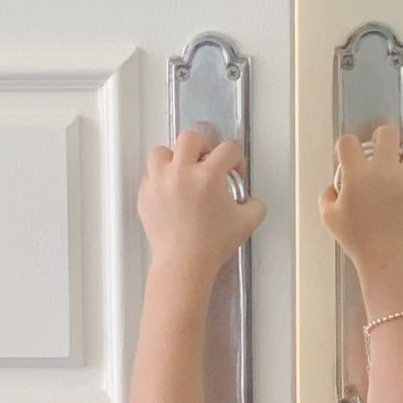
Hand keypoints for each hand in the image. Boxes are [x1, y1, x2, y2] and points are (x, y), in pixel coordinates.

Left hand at [139, 130, 265, 290]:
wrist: (184, 265)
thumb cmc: (212, 246)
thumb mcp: (247, 223)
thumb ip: (256, 204)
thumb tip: (251, 199)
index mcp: (208, 176)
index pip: (228, 148)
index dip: (236, 159)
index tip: (234, 171)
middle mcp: (182, 173)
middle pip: (191, 137)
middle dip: (203, 147)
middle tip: (206, 163)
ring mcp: (160, 182)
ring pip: (162, 151)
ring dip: (174, 158)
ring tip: (182, 172)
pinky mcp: (146, 196)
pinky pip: (150, 176)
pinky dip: (161, 180)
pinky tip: (171, 192)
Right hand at [318, 121, 402, 275]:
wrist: (386, 258)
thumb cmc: (359, 241)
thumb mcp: (330, 219)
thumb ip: (327, 197)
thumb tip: (333, 187)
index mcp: (358, 176)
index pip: (348, 142)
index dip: (346, 146)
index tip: (349, 153)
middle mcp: (384, 173)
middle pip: (388, 132)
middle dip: (383, 138)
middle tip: (381, 149)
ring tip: (402, 167)